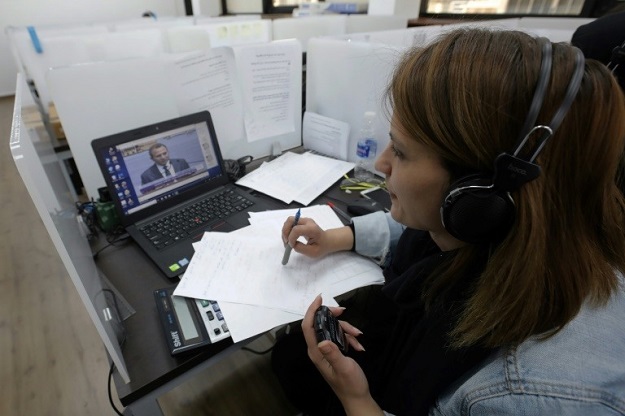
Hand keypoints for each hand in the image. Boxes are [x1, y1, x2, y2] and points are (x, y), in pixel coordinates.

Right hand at [282, 217, 353, 257]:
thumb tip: (291, 244)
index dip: (291, 238)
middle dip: (285, 231)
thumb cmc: (321, 247)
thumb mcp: (312, 252)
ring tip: (287, 242)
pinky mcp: (301, 221)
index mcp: (312, 229)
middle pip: (291, 220)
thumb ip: (301, 248)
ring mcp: (304, 220)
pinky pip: (290, 223)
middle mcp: (307, 221)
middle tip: (286, 242)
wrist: (327, 240)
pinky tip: (289, 239)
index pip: (297, 229)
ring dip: (285, 231)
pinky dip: (287, 231)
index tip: (291, 246)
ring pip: (289, 221)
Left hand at [302, 295, 382, 415]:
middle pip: (321, 324)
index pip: (308, 327)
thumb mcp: (344, 368)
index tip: (320, 298)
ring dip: (346, 329)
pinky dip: (350, 338)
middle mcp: (319, 349)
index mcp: (317, 352)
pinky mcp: (335, 351)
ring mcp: (327, 350)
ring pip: (333, 329)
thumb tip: (323, 340)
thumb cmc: (350, 385)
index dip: (311, 310)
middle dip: (333, 317)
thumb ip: (334, 354)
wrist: (358, 397)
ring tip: (358, 336)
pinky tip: (359, 346)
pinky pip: (340, 337)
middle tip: (344, 311)